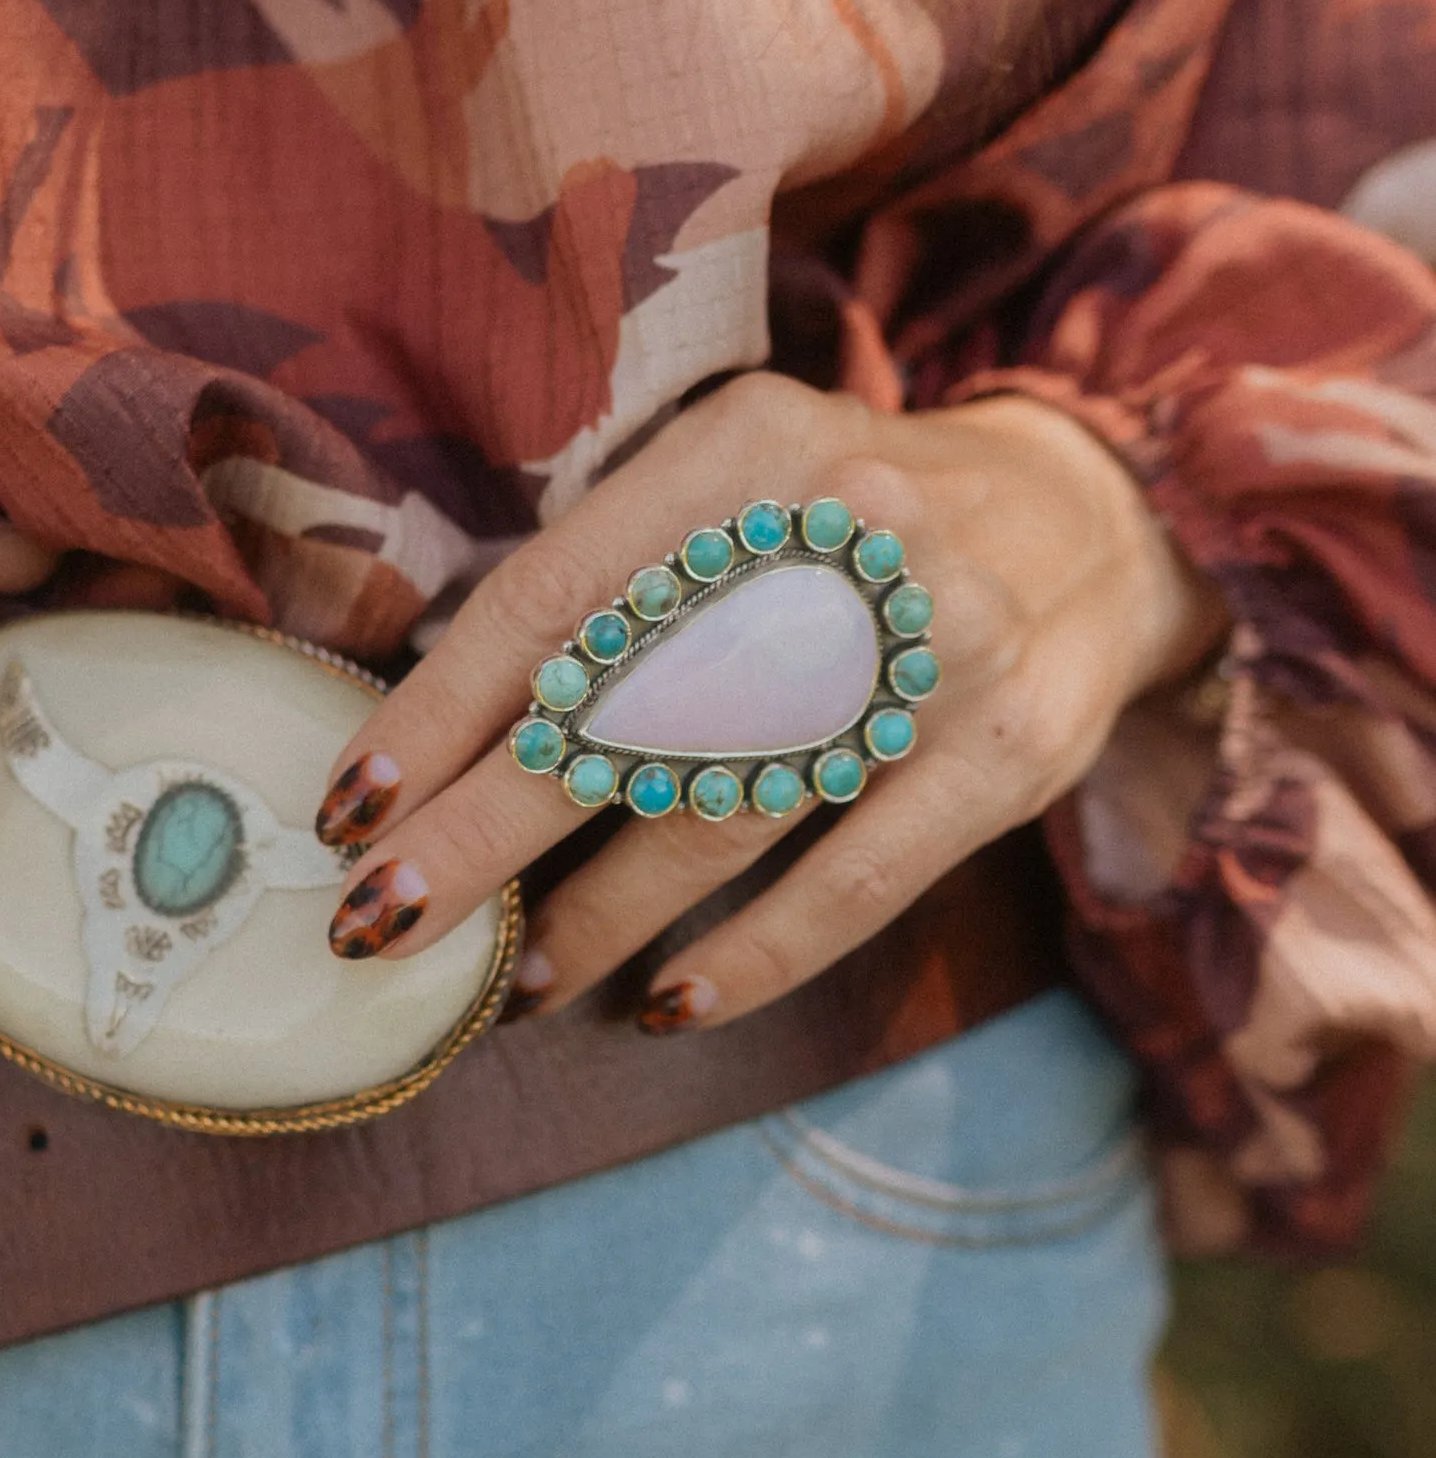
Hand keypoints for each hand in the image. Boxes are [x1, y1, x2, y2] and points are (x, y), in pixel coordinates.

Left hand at [310, 372, 1226, 1028]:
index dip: (441, 709)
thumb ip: (617, 564)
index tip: (355, 801)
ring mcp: (938, 655)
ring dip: (600, 917)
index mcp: (747, 452)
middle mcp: (846, 538)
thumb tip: (443, 720)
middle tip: (382, 917)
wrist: (1102, 520)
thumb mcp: (741, 473)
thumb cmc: (858, 515)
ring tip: (516, 980)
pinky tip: (665, 1005)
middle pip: (622, 715)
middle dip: (484, 834)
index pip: (555, 598)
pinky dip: (752, 958)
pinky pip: (853, 887)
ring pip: (726, 816)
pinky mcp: (1007, 757)